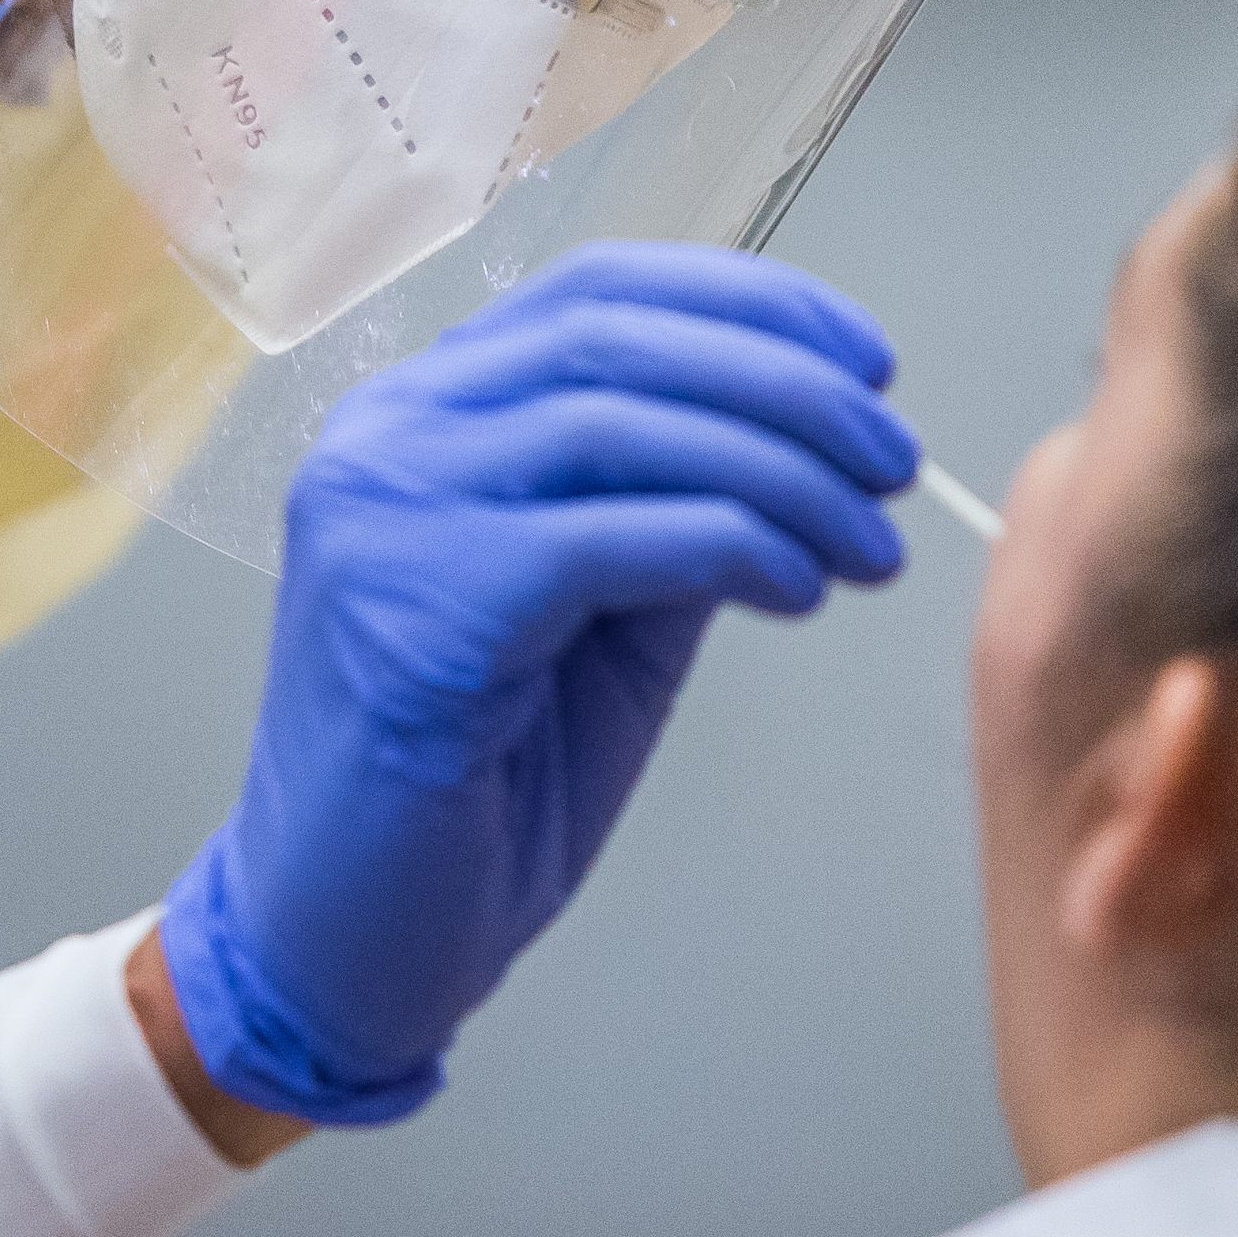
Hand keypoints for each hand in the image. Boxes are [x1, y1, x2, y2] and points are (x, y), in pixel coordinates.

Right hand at [158, 243, 918, 1126]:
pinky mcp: (412, 611)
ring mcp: (382, 516)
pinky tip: (800, 588)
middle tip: (892, 459)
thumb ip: (673, 507)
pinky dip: (729, 546)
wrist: (345, 945)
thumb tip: (811, 440)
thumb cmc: (473, 787)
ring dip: (780, 471)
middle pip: (616, 342)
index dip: (751, 307)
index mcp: (423, 412)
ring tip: (870, 541)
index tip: (868, 360)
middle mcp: (384, 436)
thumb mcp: (603, 613)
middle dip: (787, 387)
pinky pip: (605, 538)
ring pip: (617, 424)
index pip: (600, 292)